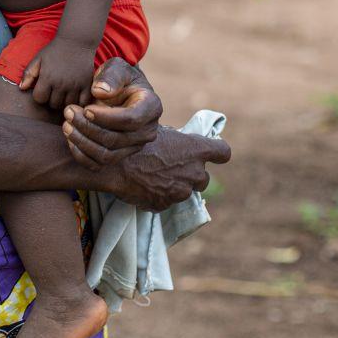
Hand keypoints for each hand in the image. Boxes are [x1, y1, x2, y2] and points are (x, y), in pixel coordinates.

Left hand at [19, 38, 94, 109]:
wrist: (76, 40)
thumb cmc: (55, 50)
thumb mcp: (39, 58)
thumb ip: (29, 73)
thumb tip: (21, 88)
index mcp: (47, 77)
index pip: (39, 98)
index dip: (40, 95)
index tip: (43, 89)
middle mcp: (61, 83)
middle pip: (53, 104)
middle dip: (51, 100)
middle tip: (54, 92)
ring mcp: (75, 85)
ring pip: (67, 105)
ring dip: (64, 102)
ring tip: (64, 94)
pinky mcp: (87, 85)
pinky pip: (83, 103)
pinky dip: (78, 102)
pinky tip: (75, 96)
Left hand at [60, 57, 162, 167]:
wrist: (116, 91)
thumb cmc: (116, 78)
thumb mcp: (116, 67)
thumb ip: (110, 76)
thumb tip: (100, 92)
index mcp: (151, 106)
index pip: (131, 119)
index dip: (106, 117)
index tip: (86, 108)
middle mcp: (147, 131)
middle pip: (115, 139)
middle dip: (87, 127)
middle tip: (68, 111)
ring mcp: (134, 146)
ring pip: (106, 155)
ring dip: (82, 141)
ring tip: (66, 124)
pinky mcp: (119, 156)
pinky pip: (98, 164)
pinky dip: (81, 155)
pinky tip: (70, 138)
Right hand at [109, 127, 230, 212]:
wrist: (113, 163)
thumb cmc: (135, 141)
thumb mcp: (160, 131)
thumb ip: (177, 142)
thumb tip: (179, 144)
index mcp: (196, 150)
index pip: (223, 152)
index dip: (217, 152)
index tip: (211, 154)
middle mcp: (194, 173)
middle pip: (204, 178)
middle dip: (191, 174)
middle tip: (173, 168)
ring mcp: (181, 192)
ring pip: (185, 191)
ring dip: (175, 186)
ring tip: (154, 176)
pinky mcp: (165, 205)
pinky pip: (166, 201)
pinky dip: (159, 195)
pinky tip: (144, 185)